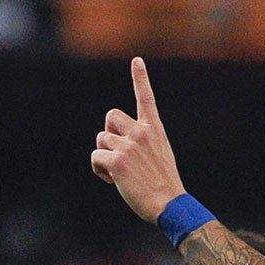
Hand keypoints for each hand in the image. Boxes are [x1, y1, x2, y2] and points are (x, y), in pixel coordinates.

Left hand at [90, 57, 187, 223]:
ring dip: (104, 155)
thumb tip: (113, 142)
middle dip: (109, 133)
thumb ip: (141, 141)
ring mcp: (128, 146)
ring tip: (118, 173)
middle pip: (111, 117)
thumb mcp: (159, 154)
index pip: (146, 98)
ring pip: (101, 139)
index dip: (140, 77)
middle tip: (118, 153)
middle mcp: (141, 133)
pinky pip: (95, 157)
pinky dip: (99, 169)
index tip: (137, 60)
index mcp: (154, 130)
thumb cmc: (164, 184)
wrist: (169, 204)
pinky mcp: (117, 160)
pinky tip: (112, 180)